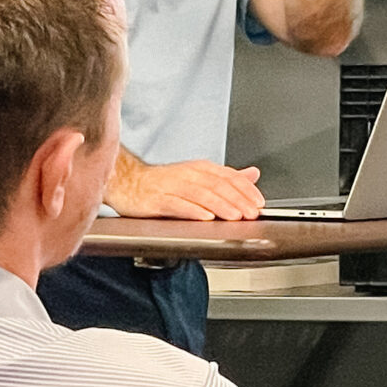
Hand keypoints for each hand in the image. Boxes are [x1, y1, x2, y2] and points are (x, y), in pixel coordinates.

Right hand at [108, 153, 264, 220]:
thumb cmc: (163, 183)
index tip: (259, 203)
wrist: (127, 182)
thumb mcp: (198, 176)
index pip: (229, 177)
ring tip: (235, 216)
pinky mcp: (156, 200)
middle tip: (252, 213)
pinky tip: (205, 217)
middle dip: (238, 200)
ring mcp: (172, 187)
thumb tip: (253, 174)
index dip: (246, 190)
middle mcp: (188, 175)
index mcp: (201, 169)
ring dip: (220, 205)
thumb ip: (226, 177)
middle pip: (218, 186)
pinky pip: (177, 204)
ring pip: (201, 194)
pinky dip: (192, 210)